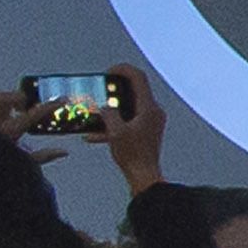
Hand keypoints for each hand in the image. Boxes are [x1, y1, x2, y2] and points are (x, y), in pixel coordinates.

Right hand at [100, 73, 167, 197]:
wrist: (144, 177)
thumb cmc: (134, 157)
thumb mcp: (115, 133)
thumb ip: (109, 114)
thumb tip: (105, 107)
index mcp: (149, 108)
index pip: (139, 78)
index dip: (123, 70)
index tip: (109, 71)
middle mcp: (153, 112)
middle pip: (135, 91)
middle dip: (115, 89)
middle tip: (101, 88)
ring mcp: (151, 122)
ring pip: (130, 107)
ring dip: (112, 108)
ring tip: (95, 111)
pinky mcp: (146, 132)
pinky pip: (129, 121)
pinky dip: (114, 124)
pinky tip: (93, 135)